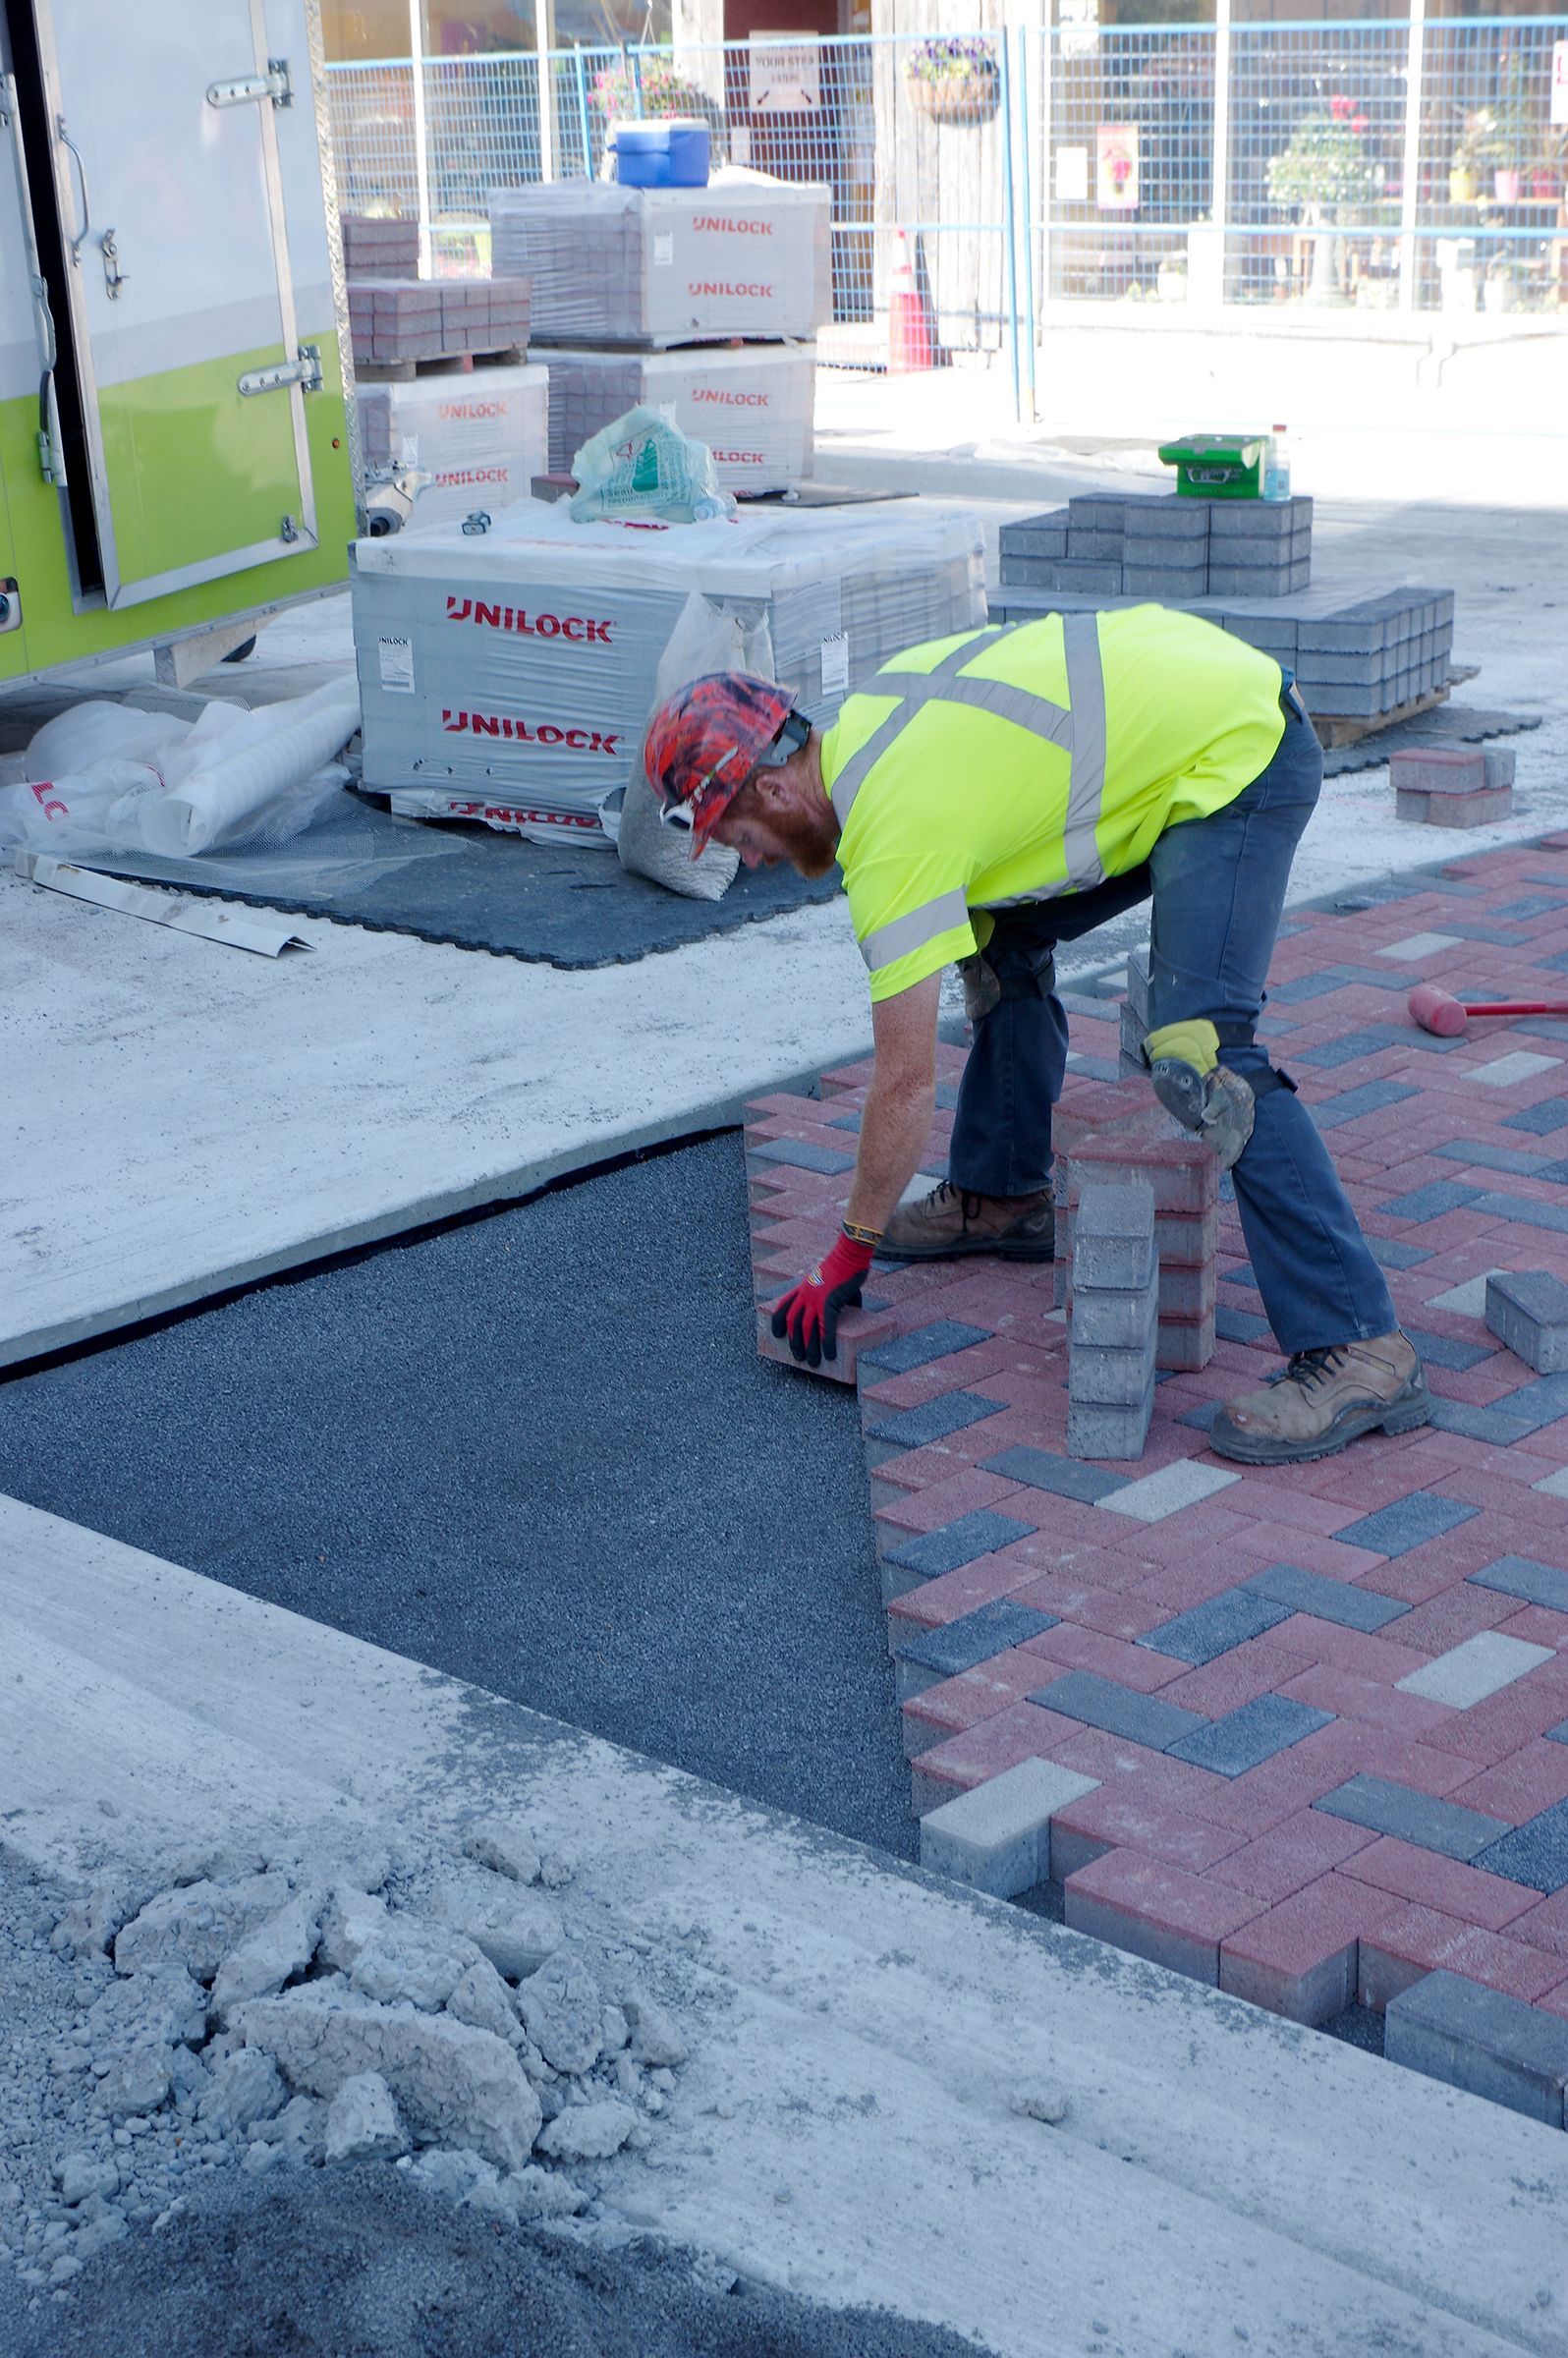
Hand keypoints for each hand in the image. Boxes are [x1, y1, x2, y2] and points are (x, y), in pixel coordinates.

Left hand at [770, 1229, 875, 1368]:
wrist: (850, 1254)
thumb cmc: (845, 1265)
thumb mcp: (833, 1283)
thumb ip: (836, 1298)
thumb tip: (851, 1309)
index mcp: (803, 1288)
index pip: (782, 1307)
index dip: (777, 1323)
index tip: (778, 1335)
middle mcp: (805, 1295)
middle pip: (793, 1322)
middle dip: (794, 1342)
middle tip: (798, 1357)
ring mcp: (815, 1299)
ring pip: (807, 1329)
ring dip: (809, 1348)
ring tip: (813, 1363)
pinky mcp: (829, 1303)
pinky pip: (825, 1328)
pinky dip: (827, 1343)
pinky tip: (829, 1355)